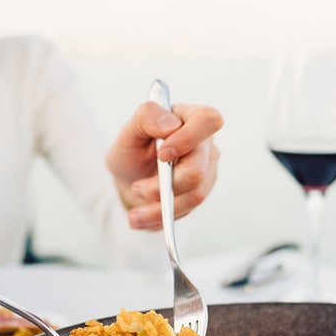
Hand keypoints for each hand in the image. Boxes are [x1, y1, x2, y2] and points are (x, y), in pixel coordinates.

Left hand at [106, 101, 223, 229]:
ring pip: (194, 195)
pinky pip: (189, 209)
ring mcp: (206, 168)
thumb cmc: (131, 151)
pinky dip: (162, 216)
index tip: (162, 155)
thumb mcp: (127, 133)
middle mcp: (203, 143)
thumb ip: (145, 118)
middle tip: (137, 189)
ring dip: (160, 208)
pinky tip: (143, 217)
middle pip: (198, 169)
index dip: (188, 139)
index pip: (207, 120)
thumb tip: (169, 124)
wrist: (130, 180)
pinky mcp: (202, 190)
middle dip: (163, 186)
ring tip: (135, 213)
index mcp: (188, 118)